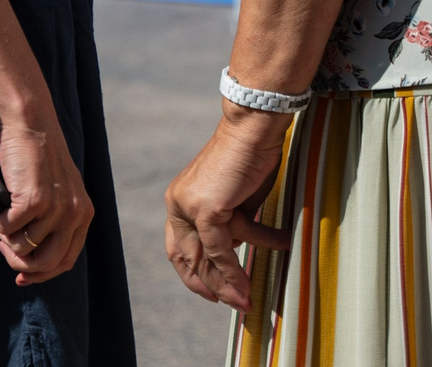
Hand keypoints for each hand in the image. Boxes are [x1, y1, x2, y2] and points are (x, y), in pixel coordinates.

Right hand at [0, 117, 96, 285]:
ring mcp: (56, 208)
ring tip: (4, 210)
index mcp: (83, 215)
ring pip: (22, 247)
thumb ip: (52, 225)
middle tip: (3, 246)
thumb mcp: (57, 194)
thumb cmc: (38, 161)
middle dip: (19, 263)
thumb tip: (28, 267)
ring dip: (5, 234)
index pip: (64, 262)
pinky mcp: (35, 201)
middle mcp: (75, 214)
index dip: (40, 274)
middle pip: (45, 264)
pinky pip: (7, 229)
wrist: (32, 126)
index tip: (20, 276)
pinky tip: (1, 201)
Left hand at [164, 106, 295, 311]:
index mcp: (179, 200)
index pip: (179, 247)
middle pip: (189, 258)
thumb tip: (237, 247)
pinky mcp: (207, 209)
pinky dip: (233, 272)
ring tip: (247, 301)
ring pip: (205, 259)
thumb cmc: (250, 155)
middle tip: (232, 305)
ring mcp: (189, 206)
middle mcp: (178, 204)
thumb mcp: (234, 196)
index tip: (212, 292)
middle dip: (210, 286)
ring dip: (228, 285)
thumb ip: (229, 221)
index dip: (193, 274)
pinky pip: (220, 251)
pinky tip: (246, 286)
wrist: (254, 127)